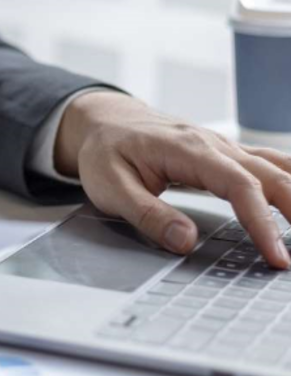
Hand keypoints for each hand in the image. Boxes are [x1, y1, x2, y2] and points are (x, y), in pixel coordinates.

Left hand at [55, 91, 290, 268]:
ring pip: (277, 167)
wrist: (102, 121)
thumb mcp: (110, 187)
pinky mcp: (224, 153)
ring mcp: (223, 146)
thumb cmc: (104, 151)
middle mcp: (213, 144)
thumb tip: (185, 241)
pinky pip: (269, 163)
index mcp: (187, 150)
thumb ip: (147, 214)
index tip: (276, 255)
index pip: (240, 185)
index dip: (262, 222)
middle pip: (272, 175)